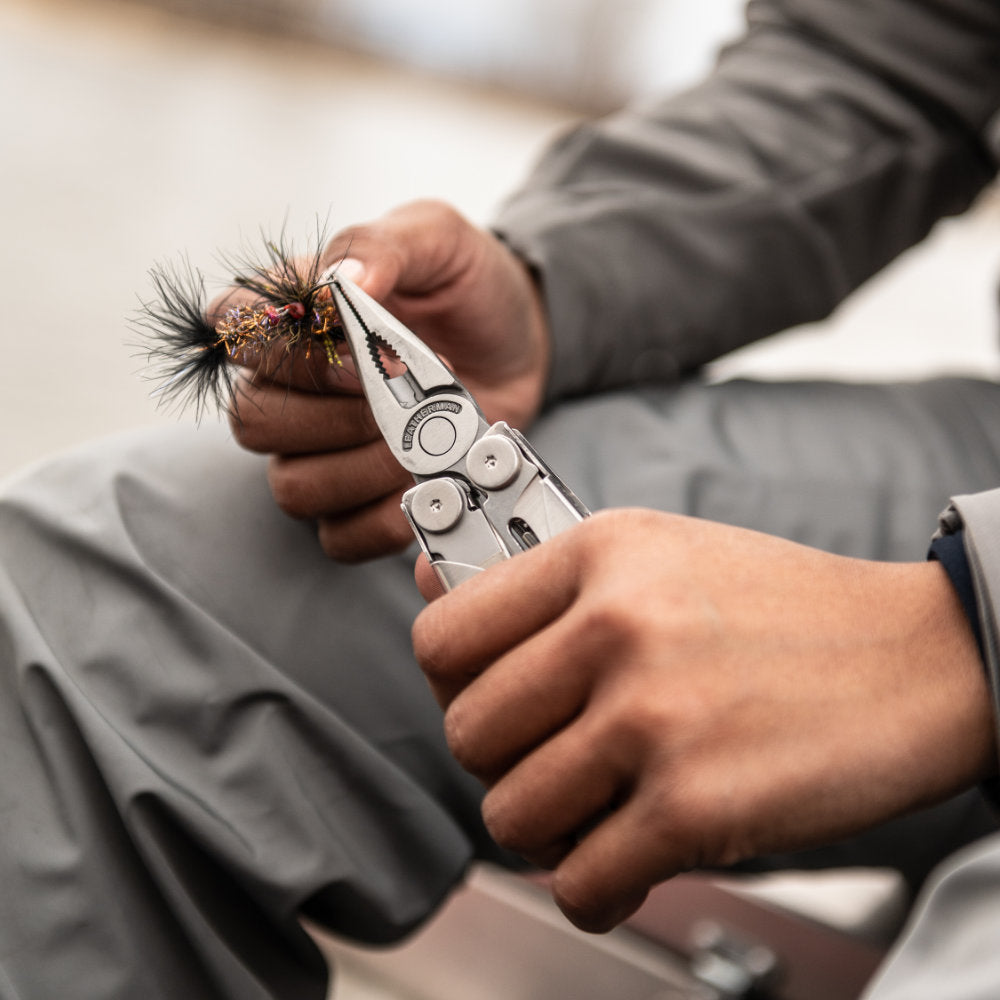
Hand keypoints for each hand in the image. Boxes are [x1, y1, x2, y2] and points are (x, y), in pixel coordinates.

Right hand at [226, 199, 550, 561]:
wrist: (518, 341)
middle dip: (337, 417)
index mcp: (290, 316)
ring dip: (366, 469)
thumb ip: (381, 246)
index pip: (234, 332)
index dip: (288, 354)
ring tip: (424, 439)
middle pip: (254, 421)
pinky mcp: (356, 502)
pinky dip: (384, 520)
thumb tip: (343, 281)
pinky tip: (422, 485)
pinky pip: (339, 537)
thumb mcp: (435, 240)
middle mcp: (289, 389)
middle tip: (405, 398)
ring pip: (293, 487)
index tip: (360, 354)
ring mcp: (318, 452)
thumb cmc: (467, 286)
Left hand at [412, 509, 995, 931]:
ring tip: (601, 805)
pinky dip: (593, 885)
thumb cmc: (781, 609)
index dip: (452, 682)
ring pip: (511, 812)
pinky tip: (629, 857)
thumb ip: (541, 578)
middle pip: (468, 734)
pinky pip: (578, 880)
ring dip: (549, 827)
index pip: (444, 635)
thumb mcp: (656, 552)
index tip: (485, 698)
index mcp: (599, 553)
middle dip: (505, 761)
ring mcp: (654, 716)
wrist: (918, 657)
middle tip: (556, 758)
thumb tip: (427, 580)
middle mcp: (617, 625)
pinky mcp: (695, 805)